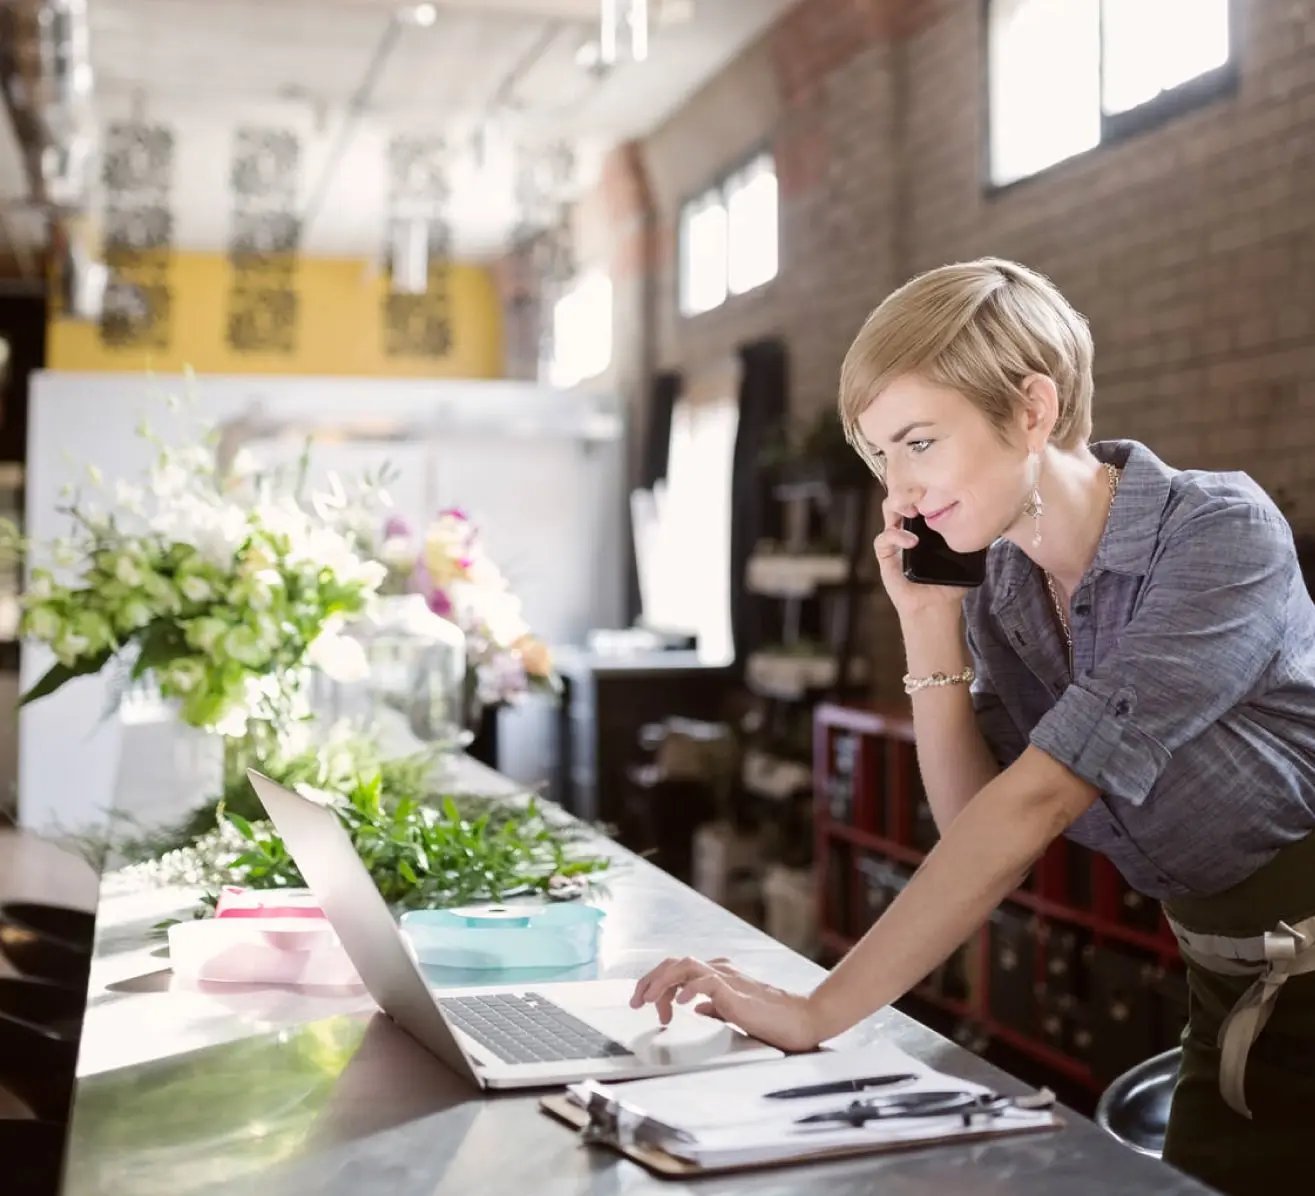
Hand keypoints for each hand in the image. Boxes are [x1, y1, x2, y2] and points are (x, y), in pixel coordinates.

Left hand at [629, 956, 822, 1052]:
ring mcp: (728, 978)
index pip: (678, 970)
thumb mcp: (734, 1012)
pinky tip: (679, 1006)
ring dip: (662, 982)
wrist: (803, 1020)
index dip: (659, 986)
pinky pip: (707, 982)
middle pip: (675, 963)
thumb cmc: (773, 1019)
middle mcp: (720, 971)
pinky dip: (689, 990)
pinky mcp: (737, 992)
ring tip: (647, 1001)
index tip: (649, 1008)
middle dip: (650, 979)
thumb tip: (694, 1007)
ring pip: (685, 965)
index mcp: (719, 975)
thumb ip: (714, 1006)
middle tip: (635, 1002)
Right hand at [874, 495, 972, 620]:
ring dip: (897, 505)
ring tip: (912, 512)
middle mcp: (910, 527)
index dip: (927, 486)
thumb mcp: (967, 555)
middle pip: (902, 495)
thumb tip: (993, 517)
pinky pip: (883, 538)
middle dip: (910, 489)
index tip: (939, 486)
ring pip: (888, 510)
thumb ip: (974, 536)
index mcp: (927, 524)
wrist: (936, 607)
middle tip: (922, 494)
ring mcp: (896, 540)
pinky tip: (911, 542)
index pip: (922, 495)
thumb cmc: (950, 584)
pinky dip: (895, 536)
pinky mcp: (886, 555)